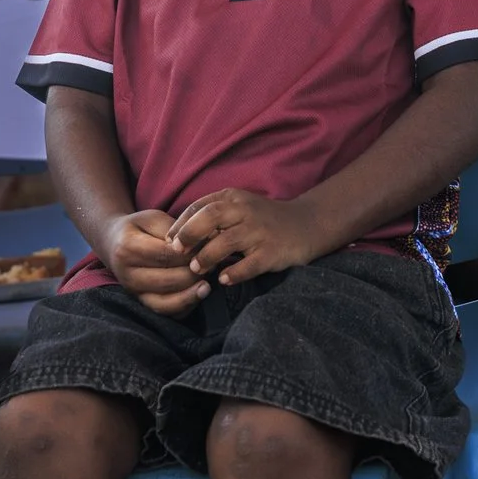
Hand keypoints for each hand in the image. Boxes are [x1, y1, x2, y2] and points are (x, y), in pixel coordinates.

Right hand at [102, 208, 209, 315]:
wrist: (113, 243)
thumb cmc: (138, 228)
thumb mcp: (154, 219)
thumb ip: (176, 229)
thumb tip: (205, 240)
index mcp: (128, 249)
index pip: (166, 255)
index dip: (191, 254)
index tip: (209, 248)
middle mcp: (127, 275)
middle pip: (168, 280)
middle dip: (194, 274)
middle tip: (212, 265)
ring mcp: (133, 292)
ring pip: (165, 303)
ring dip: (191, 295)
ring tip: (207, 284)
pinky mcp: (141, 302)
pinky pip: (165, 312)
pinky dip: (183, 307)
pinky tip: (197, 295)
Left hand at [169, 189, 327, 287]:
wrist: (307, 225)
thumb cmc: (265, 219)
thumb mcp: (240, 208)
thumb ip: (214, 217)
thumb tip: (179, 236)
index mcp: (234, 198)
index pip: (200, 206)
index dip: (181, 223)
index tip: (169, 240)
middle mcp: (246, 211)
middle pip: (210, 217)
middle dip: (189, 234)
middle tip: (176, 251)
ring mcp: (260, 232)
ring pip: (226, 242)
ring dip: (206, 256)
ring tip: (196, 269)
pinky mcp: (272, 252)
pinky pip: (249, 264)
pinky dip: (234, 273)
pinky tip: (224, 280)